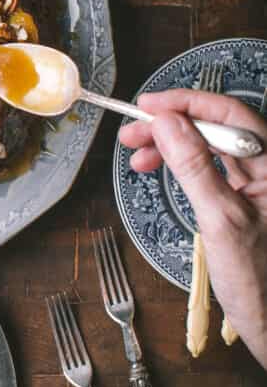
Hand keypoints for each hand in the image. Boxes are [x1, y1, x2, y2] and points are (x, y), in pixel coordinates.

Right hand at [119, 89, 266, 366]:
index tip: (150, 107)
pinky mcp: (243, 197)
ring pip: (208, 145)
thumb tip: (168, 123)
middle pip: (216, 127)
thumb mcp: (221, 220)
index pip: (229, 115)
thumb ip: (194, 167)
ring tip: (136, 154)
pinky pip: (208, 166)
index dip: (187, 103)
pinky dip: (179, 163)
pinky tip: (158, 167)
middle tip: (133, 132)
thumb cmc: (260, 282)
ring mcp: (257, 182)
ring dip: (170, 144)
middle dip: (172, 124)